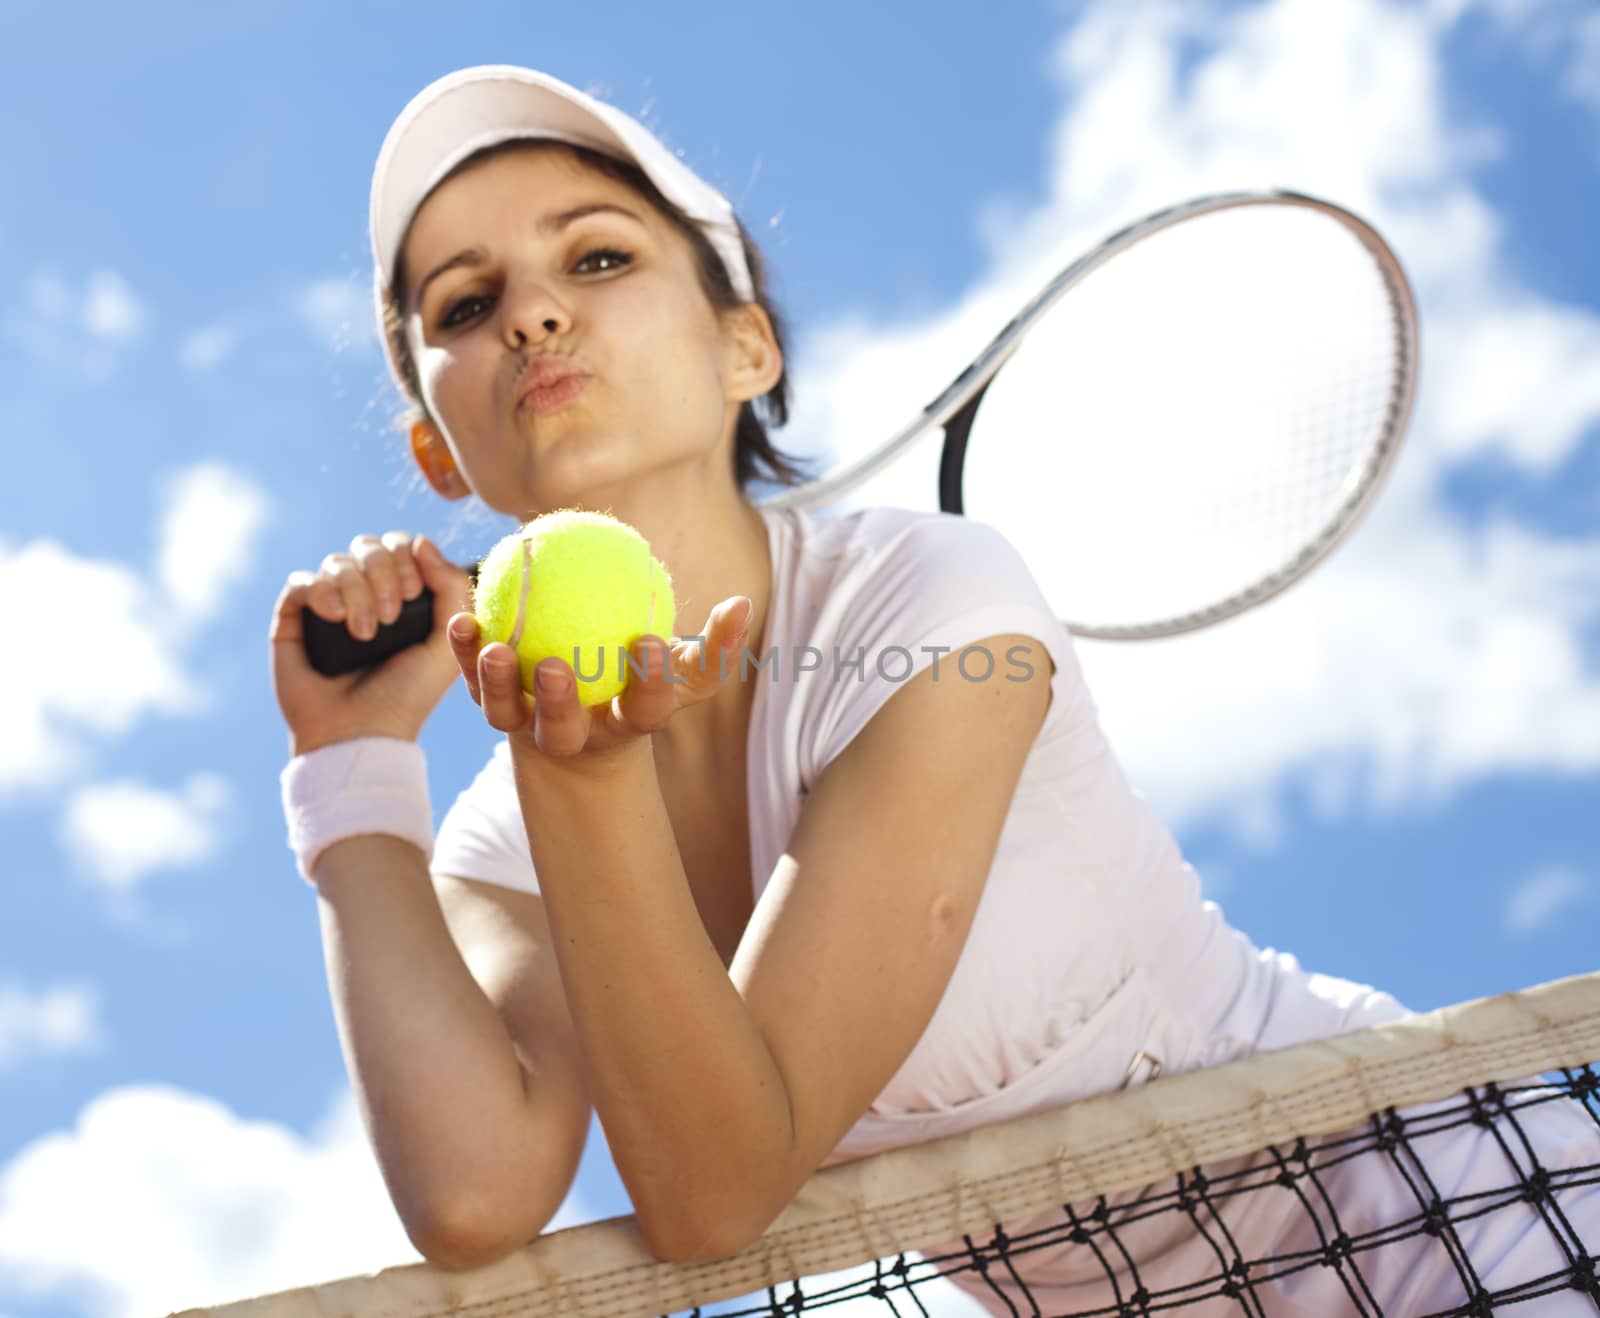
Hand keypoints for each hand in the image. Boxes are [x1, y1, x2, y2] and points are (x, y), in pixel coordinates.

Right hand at [270, 532, 473, 755]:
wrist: (362, 733)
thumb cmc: (409, 694)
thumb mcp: (448, 642)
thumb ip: (453, 588)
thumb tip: (422, 541)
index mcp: (402, 596)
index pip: (401, 546)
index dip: (406, 557)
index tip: (413, 593)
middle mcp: (364, 594)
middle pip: (368, 546)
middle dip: (383, 573)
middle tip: (390, 616)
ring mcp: (328, 605)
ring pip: (336, 562)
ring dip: (356, 590)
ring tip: (365, 634)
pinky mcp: (294, 619)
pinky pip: (302, 581)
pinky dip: (321, 591)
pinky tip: (335, 617)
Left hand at [447, 595, 753, 762]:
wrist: (589, 708)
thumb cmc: (643, 677)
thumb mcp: (682, 666)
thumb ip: (714, 644)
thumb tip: (742, 604)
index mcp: (627, 723)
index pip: (645, 709)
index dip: (648, 683)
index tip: (647, 640)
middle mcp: (576, 734)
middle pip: (565, 731)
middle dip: (560, 706)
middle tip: (556, 665)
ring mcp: (529, 726)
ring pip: (510, 715)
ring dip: (499, 684)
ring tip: (494, 647)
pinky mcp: (494, 708)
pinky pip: (475, 683)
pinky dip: (465, 655)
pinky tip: (463, 619)